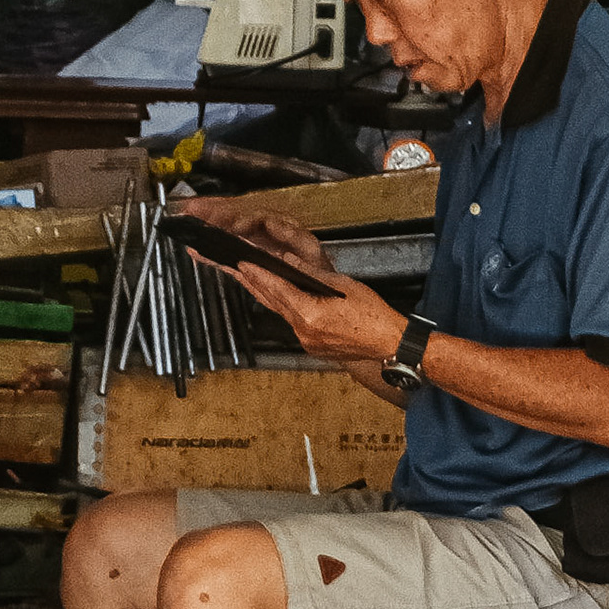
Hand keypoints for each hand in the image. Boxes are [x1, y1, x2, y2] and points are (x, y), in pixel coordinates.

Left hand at [170, 197, 405, 362]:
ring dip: (257, 289)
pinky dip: (277, 302)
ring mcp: (304, 338)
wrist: (390, 347)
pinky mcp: (309, 343)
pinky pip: (287, 318)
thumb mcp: (345, 287)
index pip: (274, 288)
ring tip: (237, 272)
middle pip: (266, 299)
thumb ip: (312, 275)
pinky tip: (272, 291)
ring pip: (275, 308)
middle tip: (219, 262)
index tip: (237, 260)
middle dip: (243, 278)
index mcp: (309, 314)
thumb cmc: (374, 317)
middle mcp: (301, 329)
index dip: (255, 272)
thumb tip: (287, 262)